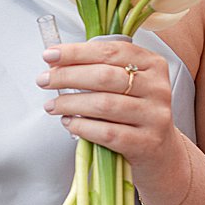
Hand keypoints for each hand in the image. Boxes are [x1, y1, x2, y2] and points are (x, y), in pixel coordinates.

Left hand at [38, 37, 187, 178]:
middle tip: (43, 80)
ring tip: (51, 105)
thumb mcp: (128, 85)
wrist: (160, 153)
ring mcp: (155, 116)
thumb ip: (101, 69)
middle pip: (105, 76)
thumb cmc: (135, 113)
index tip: (50, 55)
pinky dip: (82, 127)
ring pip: (104, 104)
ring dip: (70, 103)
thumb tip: (57, 62)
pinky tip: (68, 123)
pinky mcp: (147, 143)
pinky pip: (107, 132)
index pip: (110, 51)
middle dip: (67, 76)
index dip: (76, 52)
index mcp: (152, 64)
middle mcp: (157, 88)